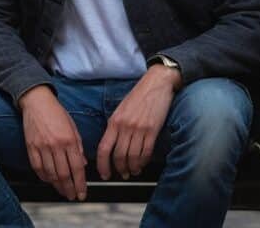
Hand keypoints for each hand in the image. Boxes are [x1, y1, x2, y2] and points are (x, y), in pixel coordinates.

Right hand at [18, 85, 86, 200]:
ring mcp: (42, 146)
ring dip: (57, 186)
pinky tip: (49, 181)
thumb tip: (83, 164)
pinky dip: (43, 177)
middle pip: (64, 174)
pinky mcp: (31, 147)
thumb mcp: (73, 126)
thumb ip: (78, 146)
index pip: (77, 168)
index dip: (80, 183)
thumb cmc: (56, 112)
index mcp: (69, 140)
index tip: (82, 193)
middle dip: (69, 189)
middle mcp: (56, 145)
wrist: (36, 101)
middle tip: (72, 196)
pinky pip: (37, 167)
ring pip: (50, 174)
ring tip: (62, 191)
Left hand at [96, 64, 180, 179]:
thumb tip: (111, 144)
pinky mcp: (152, 130)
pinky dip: (143, 161)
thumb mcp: (120, 109)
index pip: (104, 148)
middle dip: (119, 169)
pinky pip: (146, 152)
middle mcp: (124, 126)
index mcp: (114, 121)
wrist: (156, 84)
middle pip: (118, 156)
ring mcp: (138, 129)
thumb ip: (115, 126)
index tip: (104, 174)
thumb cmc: (138, 96)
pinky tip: (142, 164)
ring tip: (133, 171)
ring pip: (132, 157)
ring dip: (132, 168)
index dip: (102, 165)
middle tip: (121, 175)